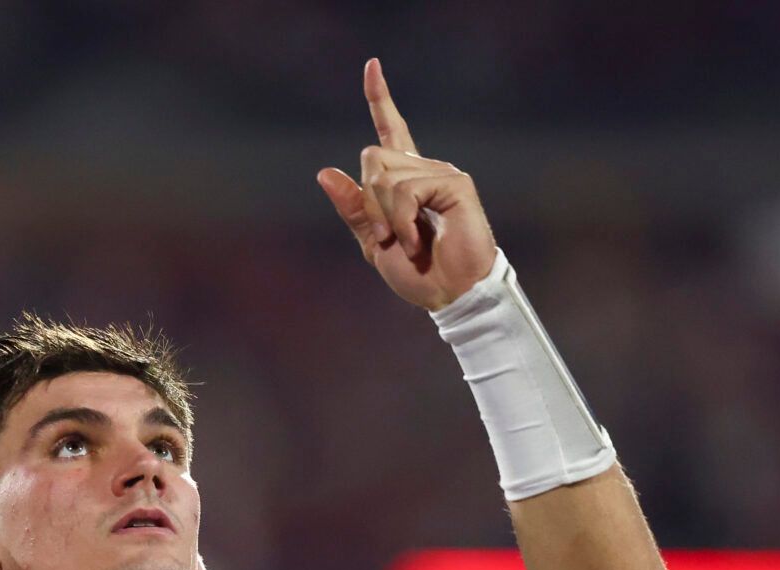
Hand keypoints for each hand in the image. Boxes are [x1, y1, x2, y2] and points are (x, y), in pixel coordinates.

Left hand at [316, 58, 498, 311]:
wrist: (449, 294)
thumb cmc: (416, 272)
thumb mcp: (373, 241)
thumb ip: (353, 209)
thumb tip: (324, 171)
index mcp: (404, 179)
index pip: (390, 130)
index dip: (380, 98)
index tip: (372, 65)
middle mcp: (423, 168)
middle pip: (371, 158)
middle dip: (369, 202)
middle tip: (390, 235)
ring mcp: (441, 172)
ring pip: (385, 177)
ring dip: (387, 218)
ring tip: (408, 242)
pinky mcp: (455, 184)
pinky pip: (406, 190)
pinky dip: (404, 221)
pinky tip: (417, 240)